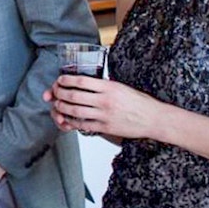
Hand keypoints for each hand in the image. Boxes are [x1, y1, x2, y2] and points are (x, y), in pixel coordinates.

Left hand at [47, 75, 161, 139]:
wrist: (154, 118)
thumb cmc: (139, 101)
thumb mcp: (121, 86)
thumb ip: (103, 85)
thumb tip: (85, 82)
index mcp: (109, 87)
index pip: (81, 80)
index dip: (66, 80)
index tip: (60, 80)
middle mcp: (105, 100)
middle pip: (74, 95)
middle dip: (59, 93)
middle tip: (54, 92)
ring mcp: (104, 115)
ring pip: (75, 110)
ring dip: (63, 107)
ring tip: (58, 105)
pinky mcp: (106, 127)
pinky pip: (83, 125)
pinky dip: (72, 121)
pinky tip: (68, 118)